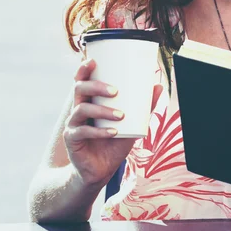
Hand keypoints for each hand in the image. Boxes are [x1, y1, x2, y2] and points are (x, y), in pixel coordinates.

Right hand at [63, 59, 162, 187]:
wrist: (101, 169)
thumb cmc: (114, 142)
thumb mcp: (132, 123)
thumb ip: (144, 106)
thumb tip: (158, 86)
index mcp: (90, 100)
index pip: (82, 80)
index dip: (83, 69)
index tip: (93, 61)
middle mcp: (78, 109)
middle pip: (79, 89)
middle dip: (97, 86)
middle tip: (116, 91)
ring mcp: (73, 124)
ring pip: (81, 109)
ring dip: (103, 110)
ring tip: (121, 115)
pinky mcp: (72, 140)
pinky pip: (83, 131)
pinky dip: (100, 131)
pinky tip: (113, 132)